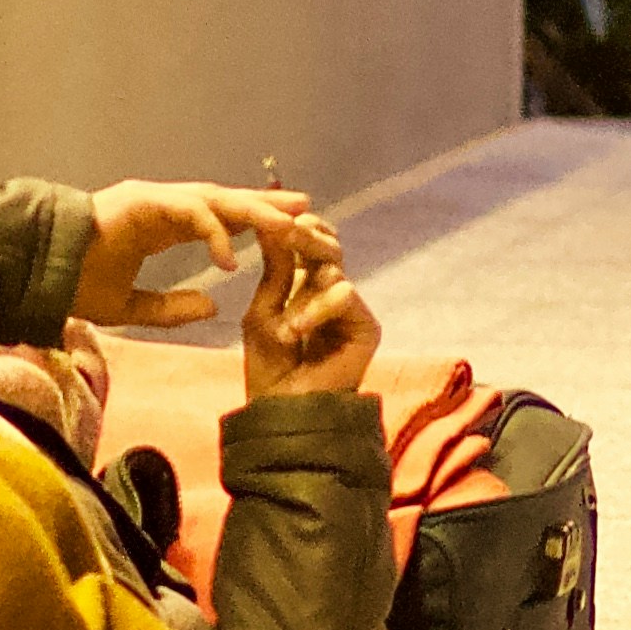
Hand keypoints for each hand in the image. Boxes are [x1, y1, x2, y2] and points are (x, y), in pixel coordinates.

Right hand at [77, 180, 333, 330]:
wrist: (35, 274)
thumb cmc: (74, 285)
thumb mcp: (130, 306)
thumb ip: (170, 307)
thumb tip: (211, 305)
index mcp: (161, 225)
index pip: (219, 218)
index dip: (253, 223)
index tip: (288, 230)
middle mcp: (161, 206)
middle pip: (226, 202)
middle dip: (267, 207)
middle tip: (307, 213)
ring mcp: (152, 199)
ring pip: (214, 200)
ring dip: (253, 213)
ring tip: (289, 228)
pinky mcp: (140, 201)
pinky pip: (187, 212)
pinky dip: (211, 231)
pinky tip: (230, 256)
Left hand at [238, 234, 379, 399]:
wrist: (282, 412)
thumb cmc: (268, 367)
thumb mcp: (263, 310)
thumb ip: (276, 269)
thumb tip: (276, 222)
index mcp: (308, 286)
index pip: (311, 243)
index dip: (298, 228)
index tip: (275, 217)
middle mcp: (334, 293)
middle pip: (329, 247)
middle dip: (307, 237)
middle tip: (288, 232)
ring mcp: (353, 310)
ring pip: (335, 268)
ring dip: (303, 290)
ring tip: (284, 322)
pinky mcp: (367, 327)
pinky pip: (345, 296)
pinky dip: (317, 310)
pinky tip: (296, 332)